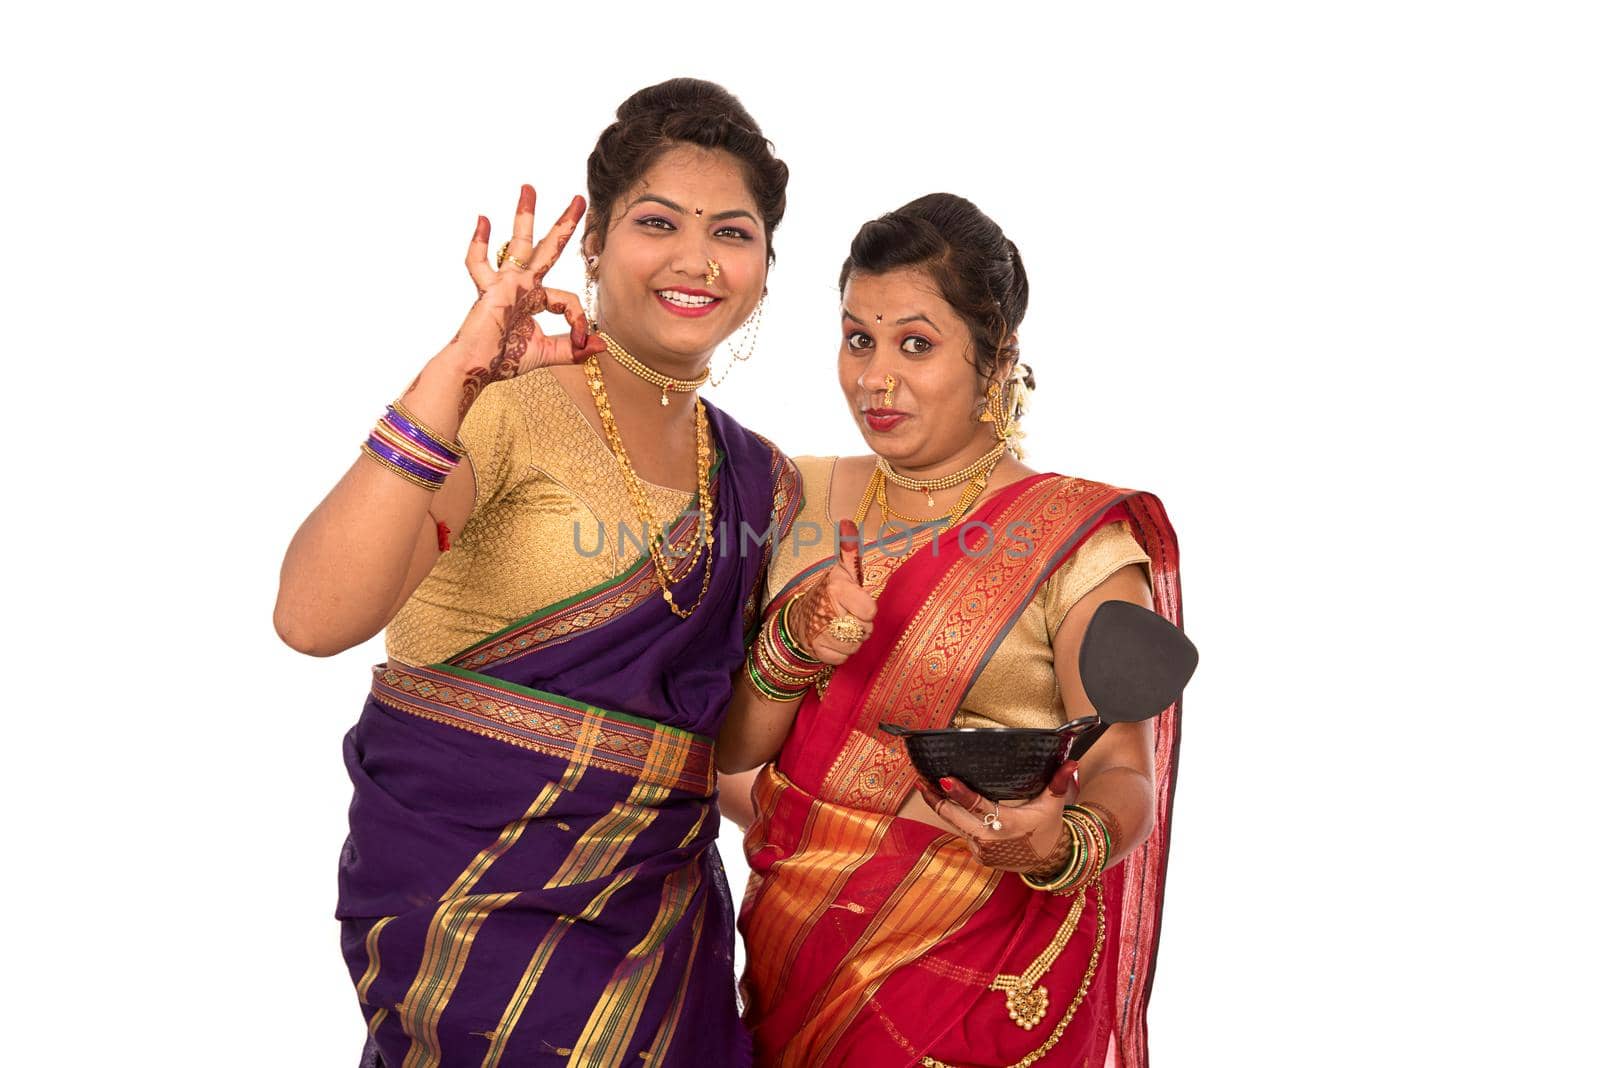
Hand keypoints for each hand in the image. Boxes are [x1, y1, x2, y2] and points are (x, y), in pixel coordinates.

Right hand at [452, 184, 607, 400]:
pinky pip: (480, 262)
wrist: (477, 368)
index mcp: (535, 299)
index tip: (581, 340)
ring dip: (524, 215)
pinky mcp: (491, 289)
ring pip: (519, 243)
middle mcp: (522, 286)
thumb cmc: (503, 360)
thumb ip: (572, 350)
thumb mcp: (546, 353)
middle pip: (547, 249)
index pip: (567, 299)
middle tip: (578, 199)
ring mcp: (506, 283)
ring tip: (529, 188)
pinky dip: (480, 243)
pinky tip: (484, 221)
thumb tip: (601, 345)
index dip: (578, 320)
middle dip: (564, 225)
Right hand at [790, 520, 876, 664]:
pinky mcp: (816, 651)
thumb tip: (848, 520)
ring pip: (855, 646)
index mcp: (837, 588)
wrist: (800, 618)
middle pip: (864, 630)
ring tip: (842, 628)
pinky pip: (843, 658)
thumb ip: (849, 550)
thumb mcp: (842, 571)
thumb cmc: (829, 593)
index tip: (857, 603)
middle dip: (861, 626)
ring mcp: (820, 633)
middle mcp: (827, 611)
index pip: (870, 611)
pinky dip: (841, 652)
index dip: (867, 609)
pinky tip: (834, 640)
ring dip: (853, 640)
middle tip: (849, 616)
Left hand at [913, 759, 1080, 872]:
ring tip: (924, 787)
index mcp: (1007, 824)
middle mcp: (990, 839)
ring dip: (941, 807)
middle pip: (954, 816)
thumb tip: (1071, 762)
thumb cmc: (1048, 827)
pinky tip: (947, 805)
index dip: (959, 793)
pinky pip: (963, 834)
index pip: (977, 806)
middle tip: (919, 779)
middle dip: (935, 798)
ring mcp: (981, 850)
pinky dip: (958, 821)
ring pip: (955, 825)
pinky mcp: (978, 856)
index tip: (942, 780)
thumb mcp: (1053, 804)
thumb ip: (1058, 782)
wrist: (1048, 862)